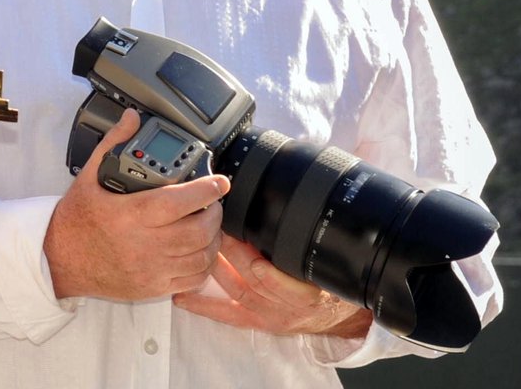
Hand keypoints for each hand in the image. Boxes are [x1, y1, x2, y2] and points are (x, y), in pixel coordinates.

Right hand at [44, 108, 230, 300]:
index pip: (179, 202)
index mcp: (130, 214)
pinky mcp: (153, 287)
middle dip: (215, 213)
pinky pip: (192, 279)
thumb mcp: (88, 176)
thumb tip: (131, 118)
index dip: (206, 190)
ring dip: (213, 238)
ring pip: (200, 257)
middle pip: (198, 231)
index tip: (220, 181)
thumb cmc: (76, 219)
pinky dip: (204, 264)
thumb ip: (113, 143)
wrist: (59, 260)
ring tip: (209, 223)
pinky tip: (200, 250)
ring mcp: (151, 269)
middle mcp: (144, 244)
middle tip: (213, 201)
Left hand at [173, 235, 372, 338]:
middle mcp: (290, 304)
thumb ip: (309, 238)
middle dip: (236, 252)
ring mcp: (271, 314)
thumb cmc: (330, 280)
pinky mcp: (258, 322)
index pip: (289, 276)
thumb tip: (295, 198)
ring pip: (241, 291)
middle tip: (216, 227)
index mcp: (310, 286)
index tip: (251, 241)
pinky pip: (229, 315)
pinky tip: (183, 297)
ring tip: (200, 246)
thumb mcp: (329, 259)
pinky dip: (205, 306)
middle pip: (258, 279)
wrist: (337, 314)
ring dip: (220, 268)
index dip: (270, 269)